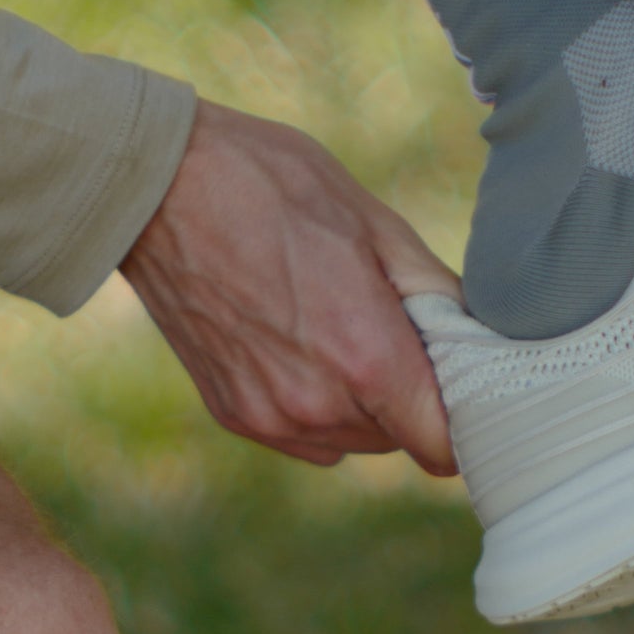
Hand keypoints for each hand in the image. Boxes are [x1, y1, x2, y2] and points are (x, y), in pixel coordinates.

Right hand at [121, 100, 460, 473]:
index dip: (466, 421)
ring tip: (334, 321)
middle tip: (390, 323)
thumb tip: (476, 339)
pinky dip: (315, 403)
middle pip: (401, 439)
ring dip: (362, 401)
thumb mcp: (375, 223)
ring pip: (353, 440)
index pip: (446, 447)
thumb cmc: (271, 186)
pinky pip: (306, 435)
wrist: (157, 188)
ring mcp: (270, 417)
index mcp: (365, 357)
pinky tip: (295, 339)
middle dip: (409, 394)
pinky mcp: (233, 415)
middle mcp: (317, 405)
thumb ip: (435, 295)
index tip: (464, 384)